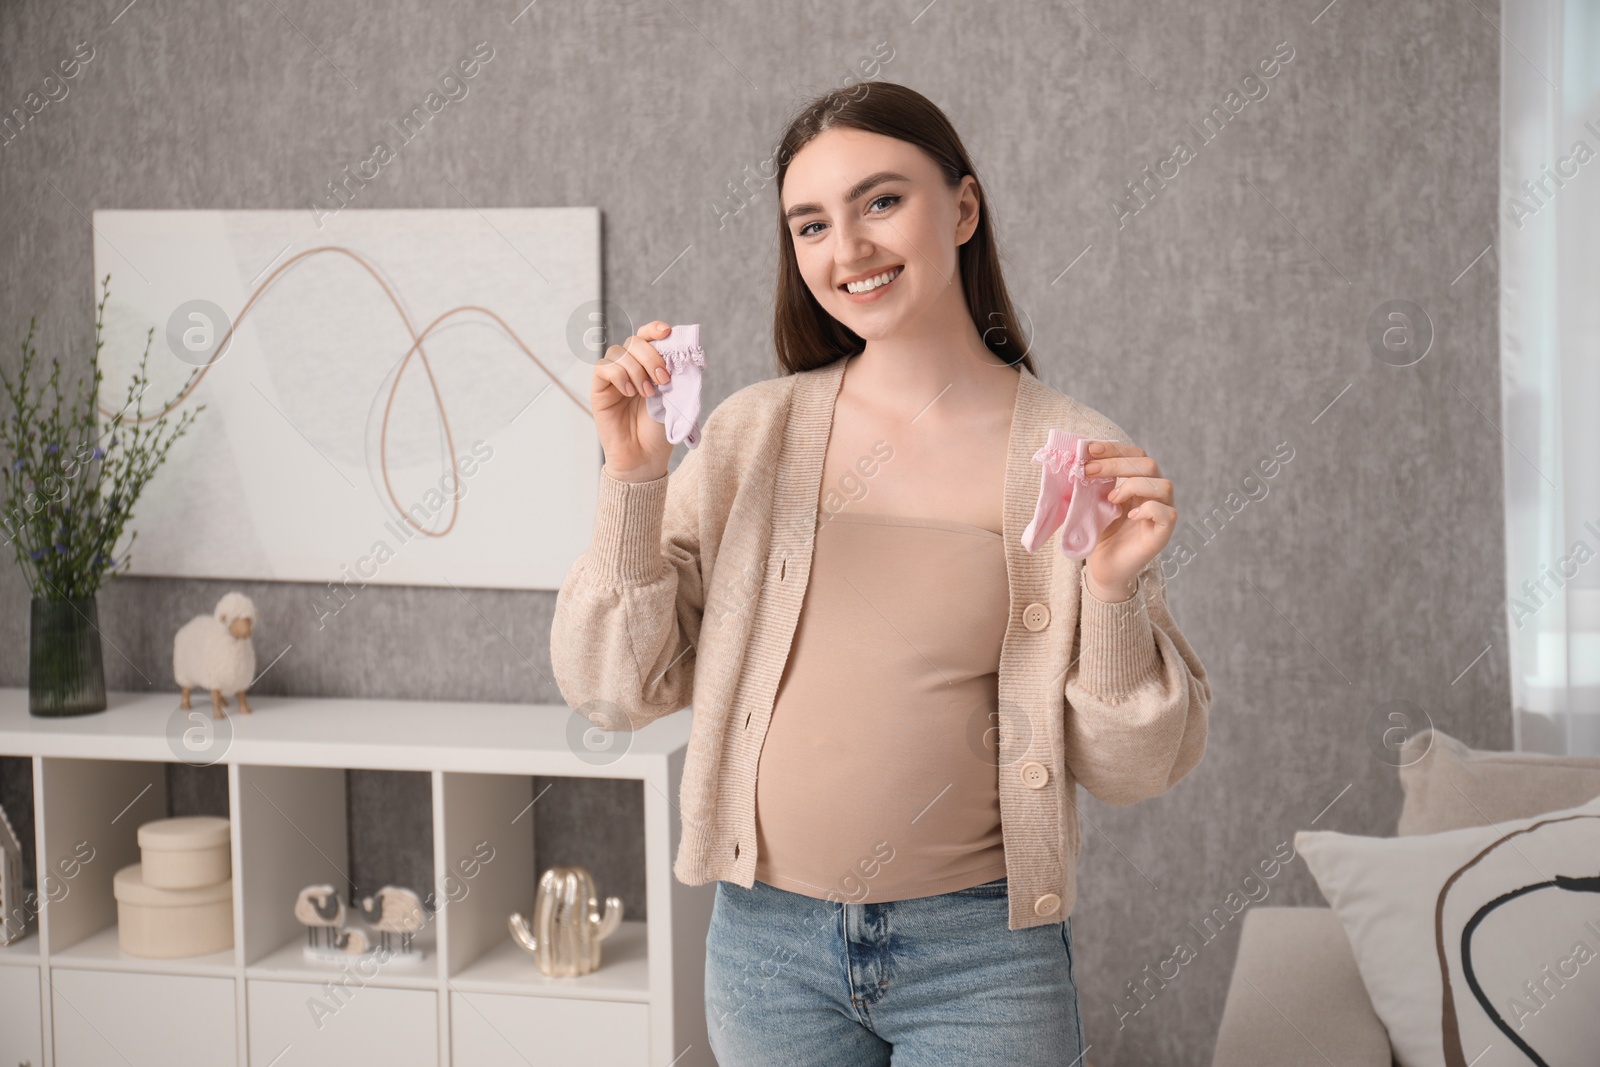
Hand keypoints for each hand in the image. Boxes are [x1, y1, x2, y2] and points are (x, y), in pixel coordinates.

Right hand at [593, 321, 675, 481]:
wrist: (645, 455)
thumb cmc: (659, 428)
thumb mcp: (674, 395)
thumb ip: (675, 371)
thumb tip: (678, 348)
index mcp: (649, 365)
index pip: (648, 336)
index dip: (655, 329)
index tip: (667, 333)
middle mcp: (630, 367)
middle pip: (635, 341)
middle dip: (651, 356)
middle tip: (663, 379)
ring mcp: (614, 377)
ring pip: (620, 352)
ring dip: (637, 369)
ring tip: (648, 393)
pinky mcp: (600, 388)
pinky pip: (604, 367)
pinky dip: (619, 375)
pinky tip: (629, 393)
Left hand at [1080, 440, 1175, 602]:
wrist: (1102, 566)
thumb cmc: (1098, 532)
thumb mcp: (1091, 502)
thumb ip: (1090, 482)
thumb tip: (1075, 458)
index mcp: (1138, 482)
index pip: (1135, 455)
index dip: (1114, 449)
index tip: (1089, 449)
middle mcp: (1153, 494)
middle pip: (1148, 464)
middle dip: (1116, 464)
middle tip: (1088, 471)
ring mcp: (1161, 513)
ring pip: (1163, 485)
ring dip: (1133, 485)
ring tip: (1111, 498)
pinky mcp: (1162, 534)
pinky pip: (1167, 514)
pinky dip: (1149, 509)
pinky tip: (1130, 515)